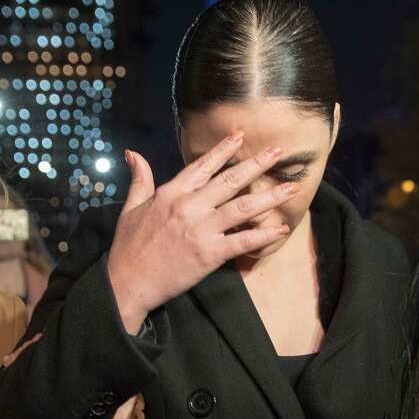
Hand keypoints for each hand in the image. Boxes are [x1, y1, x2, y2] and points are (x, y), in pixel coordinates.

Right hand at [106, 133, 298, 332]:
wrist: (127, 283)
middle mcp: (189, 206)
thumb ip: (139, 179)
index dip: (224, 149)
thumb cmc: (128, 247)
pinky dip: (263, 235)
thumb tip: (133, 153)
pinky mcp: (210, 254)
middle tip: (279, 152)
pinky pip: (242, 241)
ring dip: (270, 197)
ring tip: (291, 187)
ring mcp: (201, 230)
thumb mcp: (130, 208)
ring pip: (243, 207)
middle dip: (257, 164)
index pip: (203, 166)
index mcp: (171, 193)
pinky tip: (280, 228)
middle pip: (230, 180)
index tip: (242, 135)